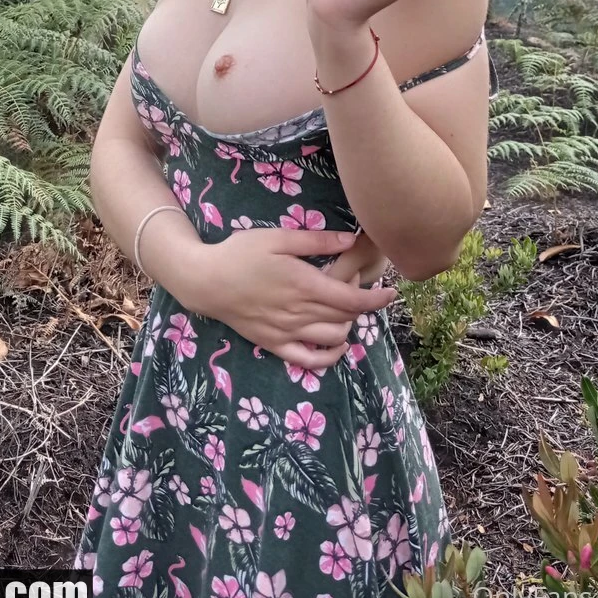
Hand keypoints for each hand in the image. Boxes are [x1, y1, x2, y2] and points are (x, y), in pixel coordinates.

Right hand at [197, 229, 397, 368]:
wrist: (206, 280)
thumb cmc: (241, 252)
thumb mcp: (278, 237)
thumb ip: (316, 240)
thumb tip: (350, 240)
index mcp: (304, 284)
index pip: (352, 298)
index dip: (376, 298)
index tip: (392, 293)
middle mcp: (299, 312)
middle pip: (345, 316)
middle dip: (364, 306)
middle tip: (368, 291)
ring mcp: (287, 331)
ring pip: (332, 336)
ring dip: (350, 326)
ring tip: (351, 311)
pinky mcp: (274, 344)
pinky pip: (307, 360)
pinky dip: (328, 356)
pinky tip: (338, 345)